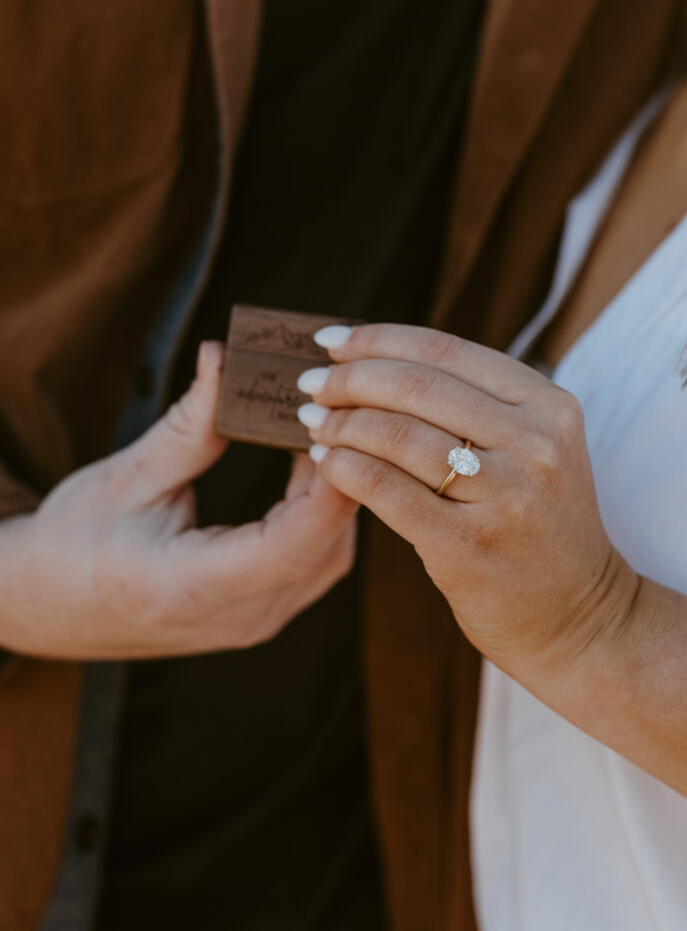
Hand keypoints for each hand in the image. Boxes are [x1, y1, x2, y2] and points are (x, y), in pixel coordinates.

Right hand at [0, 342, 357, 659]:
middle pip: (324, 548)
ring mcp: (255, 623)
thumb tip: (224, 358)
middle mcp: (237, 619)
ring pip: (331, 556)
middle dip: (340, 473)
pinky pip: (316, 561)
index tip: (332, 423)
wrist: (51, 606)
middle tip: (330, 407)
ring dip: (335, 491)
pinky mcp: (262, 612)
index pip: (291, 544)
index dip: (326, 484)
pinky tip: (306, 466)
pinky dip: (322, 512)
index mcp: (192, 589)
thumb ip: (189, 425)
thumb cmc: (75, 543)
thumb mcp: (127, 477)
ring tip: (316, 430)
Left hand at [298, 323, 636, 680]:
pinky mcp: (466, 547)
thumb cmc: (540, 527)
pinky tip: (326, 462)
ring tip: (313, 422)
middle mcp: (534, 445)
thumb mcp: (538, 450)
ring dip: (340, 423)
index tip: (330, 341)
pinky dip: (344, 468)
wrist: (580, 618)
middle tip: (311, 385)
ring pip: (395, 434)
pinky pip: (385, 489)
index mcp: (550, 407)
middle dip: (349, 379)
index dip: (377, 339)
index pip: (446, 351)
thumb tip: (384, 361)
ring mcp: (504, 497)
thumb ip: (483, 404)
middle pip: (415, 386)